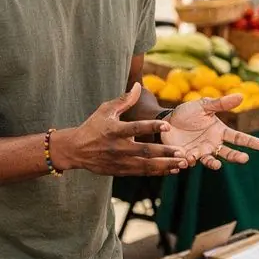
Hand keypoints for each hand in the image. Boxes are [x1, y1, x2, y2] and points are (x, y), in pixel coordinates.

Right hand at [54, 83, 188, 176]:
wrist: (76, 150)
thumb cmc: (93, 126)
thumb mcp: (105, 110)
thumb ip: (124, 100)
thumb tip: (138, 86)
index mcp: (114, 130)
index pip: (135, 128)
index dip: (151, 126)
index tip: (167, 125)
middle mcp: (118, 147)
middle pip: (144, 150)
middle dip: (164, 152)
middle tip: (182, 153)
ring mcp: (119, 161)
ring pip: (145, 165)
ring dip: (165, 166)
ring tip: (181, 164)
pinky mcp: (121, 171)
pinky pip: (142, 172)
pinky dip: (157, 172)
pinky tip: (171, 170)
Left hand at [164, 95, 258, 170]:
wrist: (166, 122)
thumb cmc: (187, 113)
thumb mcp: (204, 106)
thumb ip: (221, 104)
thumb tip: (241, 96)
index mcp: (219, 132)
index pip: (238, 137)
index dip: (250, 142)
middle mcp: (212, 144)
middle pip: (228, 153)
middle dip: (236, 157)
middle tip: (244, 158)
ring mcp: (200, 152)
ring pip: (211, 161)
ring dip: (213, 164)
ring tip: (216, 165)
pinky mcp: (187, 156)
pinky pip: (191, 161)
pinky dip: (190, 161)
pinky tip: (187, 159)